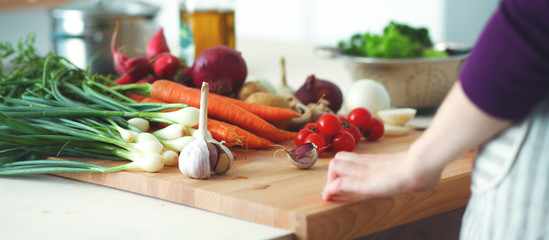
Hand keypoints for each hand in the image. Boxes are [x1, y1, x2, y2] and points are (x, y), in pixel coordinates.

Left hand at [322, 151, 441, 201]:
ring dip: (330, 179)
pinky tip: (329, 197)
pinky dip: (330, 190)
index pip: (353, 158)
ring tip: (331, 191)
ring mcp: (364, 171)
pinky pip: (338, 183)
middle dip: (334, 171)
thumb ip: (419, 176)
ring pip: (334, 166)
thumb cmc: (426, 171)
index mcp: (379, 161)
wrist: (423, 166)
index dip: (344, 167)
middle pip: (340, 158)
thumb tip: (430, 181)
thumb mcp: (419, 173)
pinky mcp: (361, 182)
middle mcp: (368, 164)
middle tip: (334, 185)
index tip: (341, 180)